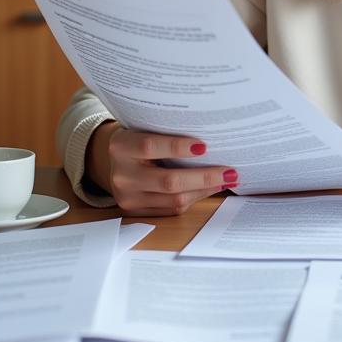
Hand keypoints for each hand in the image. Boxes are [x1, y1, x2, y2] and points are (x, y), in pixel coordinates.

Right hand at [86, 121, 238, 215]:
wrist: (112, 161)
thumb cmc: (139, 139)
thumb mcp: (145, 129)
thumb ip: (168, 133)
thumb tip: (212, 140)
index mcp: (121, 147)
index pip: (149, 147)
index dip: (177, 147)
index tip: (204, 146)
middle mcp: (122, 175)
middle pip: (168, 181)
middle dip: (204, 177)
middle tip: (229, 171)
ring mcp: (128, 197)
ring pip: (174, 200)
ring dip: (205, 190)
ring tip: (226, 179)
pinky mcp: (137, 212)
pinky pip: (172, 210)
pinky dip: (195, 198)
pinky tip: (209, 188)